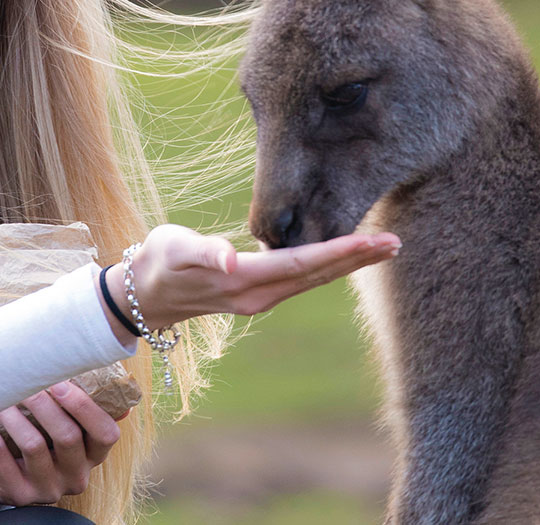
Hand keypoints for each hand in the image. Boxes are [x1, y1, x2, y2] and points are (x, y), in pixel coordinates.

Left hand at [0, 380, 122, 506]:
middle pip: (67, 436)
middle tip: (23, 382)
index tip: (59, 383)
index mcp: (93, 456)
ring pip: (33, 444)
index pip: (105, 434)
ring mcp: (47, 489)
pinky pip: (1, 458)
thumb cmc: (40, 440)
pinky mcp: (18, 494)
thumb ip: (81, 407)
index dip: (85, 407)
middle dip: (43, 404)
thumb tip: (105, 378)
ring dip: (14, 414)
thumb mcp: (64, 428)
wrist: (3, 480)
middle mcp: (75, 476)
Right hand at [105, 224, 399, 333]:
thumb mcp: (174, 250)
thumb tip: (231, 256)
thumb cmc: (159, 261)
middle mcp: (259, 295)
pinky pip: (303, 279)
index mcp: (244, 280)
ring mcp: (261, 299)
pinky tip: (346, 256)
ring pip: (314, 280)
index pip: (302, 263)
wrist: (144, 293)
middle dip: (357, 259)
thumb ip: (203, 251)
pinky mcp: (259, 294)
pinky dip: (329, 266)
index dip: (338, 252)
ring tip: (382, 248)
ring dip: (349, 264)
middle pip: (317, 275)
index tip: (372, 241)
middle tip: (395, 242)